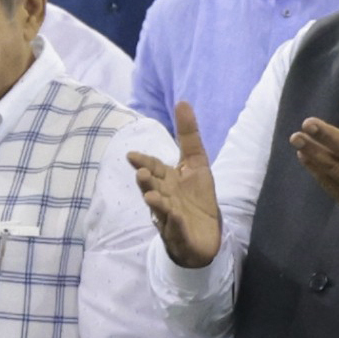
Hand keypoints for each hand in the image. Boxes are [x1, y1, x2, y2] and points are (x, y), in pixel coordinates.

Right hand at [128, 102, 222, 268]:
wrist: (206, 235)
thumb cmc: (196, 198)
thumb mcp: (197, 163)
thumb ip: (188, 135)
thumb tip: (182, 101)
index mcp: (167, 181)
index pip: (153, 169)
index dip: (144, 162)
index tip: (132, 155)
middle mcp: (164, 198)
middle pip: (153, 188)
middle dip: (147, 182)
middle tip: (141, 174)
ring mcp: (170, 219)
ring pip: (160, 210)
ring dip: (156, 204)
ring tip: (151, 197)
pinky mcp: (182, 236)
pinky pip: (177, 230)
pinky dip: (176, 224)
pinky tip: (177, 217)